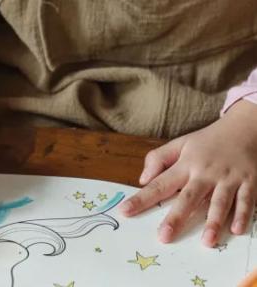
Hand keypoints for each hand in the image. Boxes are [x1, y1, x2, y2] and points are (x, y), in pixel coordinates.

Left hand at [120, 100, 256, 246]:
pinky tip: (236, 230)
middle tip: (164, 236)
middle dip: (176, 217)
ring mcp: (228, 178)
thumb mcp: (180, 143)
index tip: (125, 211)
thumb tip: (142, 180)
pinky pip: (246, 201)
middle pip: (188, 196)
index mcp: (185, 164)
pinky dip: (242, 215)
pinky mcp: (249, 182)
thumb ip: (158, 159)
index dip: (142, 198)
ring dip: (213, 221)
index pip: (159, 183)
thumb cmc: (208, 141)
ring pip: (219, 202)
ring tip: (206, 241)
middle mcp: (205, 172)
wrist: (243, 128)